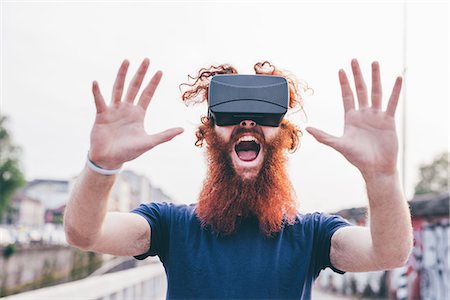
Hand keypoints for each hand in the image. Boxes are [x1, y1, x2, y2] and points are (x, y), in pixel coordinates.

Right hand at [89, 58, 183, 168]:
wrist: (109, 159)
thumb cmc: (128, 152)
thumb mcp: (149, 142)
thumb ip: (165, 135)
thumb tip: (182, 130)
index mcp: (137, 114)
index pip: (147, 94)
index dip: (153, 83)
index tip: (160, 71)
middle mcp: (126, 108)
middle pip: (134, 87)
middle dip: (140, 73)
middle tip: (146, 59)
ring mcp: (113, 110)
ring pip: (118, 88)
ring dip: (122, 75)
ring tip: (126, 61)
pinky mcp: (101, 115)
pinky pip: (99, 101)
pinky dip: (97, 92)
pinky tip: (96, 82)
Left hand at [306, 59, 401, 175]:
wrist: (376, 168)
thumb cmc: (357, 158)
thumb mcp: (338, 145)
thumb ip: (323, 136)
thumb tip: (307, 129)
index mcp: (351, 118)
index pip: (347, 96)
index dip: (344, 83)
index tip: (341, 70)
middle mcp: (364, 114)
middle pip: (360, 90)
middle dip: (357, 75)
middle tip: (354, 60)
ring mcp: (377, 116)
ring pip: (376, 92)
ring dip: (375, 77)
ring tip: (374, 62)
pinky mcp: (389, 120)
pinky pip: (392, 102)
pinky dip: (395, 90)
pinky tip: (397, 78)